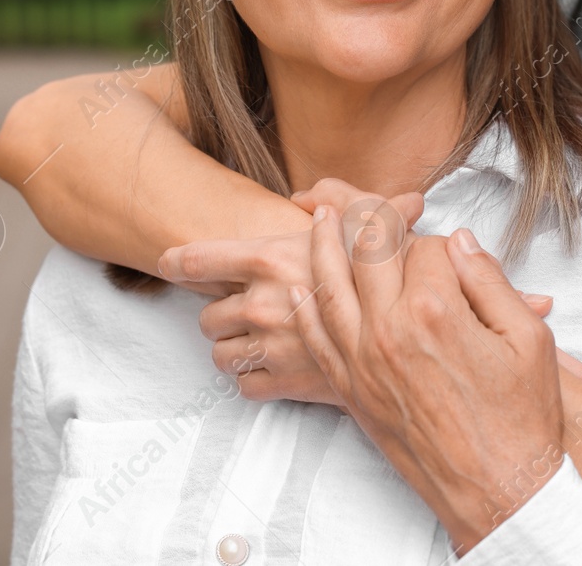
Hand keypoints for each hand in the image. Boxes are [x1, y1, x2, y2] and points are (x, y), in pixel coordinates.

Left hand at [158, 179, 425, 403]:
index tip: (168, 264)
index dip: (179, 262)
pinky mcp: (284, 384)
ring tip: (263, 343)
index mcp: (271, 258)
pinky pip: (245, 386)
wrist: (413, 334)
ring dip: (236, 350)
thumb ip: (338, 198)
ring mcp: (270, 346)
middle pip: (208, 316)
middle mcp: (261, 302)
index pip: (200, 258)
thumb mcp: (370, 220)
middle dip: (224, 315)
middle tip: (250, 312)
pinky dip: (257, 380)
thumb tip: (310, 196)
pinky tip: (279, 367)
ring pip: (221, 355)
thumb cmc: (393, 272)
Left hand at [292, 207, 581, 549]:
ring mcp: (364, 362)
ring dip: (319, 247)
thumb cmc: (522, 417)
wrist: (500, 488)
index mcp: (436, 311)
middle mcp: (390, 331)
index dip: (437, 240)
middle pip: (366, 254)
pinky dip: (307, 306)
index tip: (450, 248)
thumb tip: (460, 242)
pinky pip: (319, 338)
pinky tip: (302, 286)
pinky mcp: (352, 391)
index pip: (423, 247)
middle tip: (362, 200)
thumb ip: (490, 281)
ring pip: (329, 289)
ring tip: (314, 216)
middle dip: (365, 220)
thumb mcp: (529, 338)